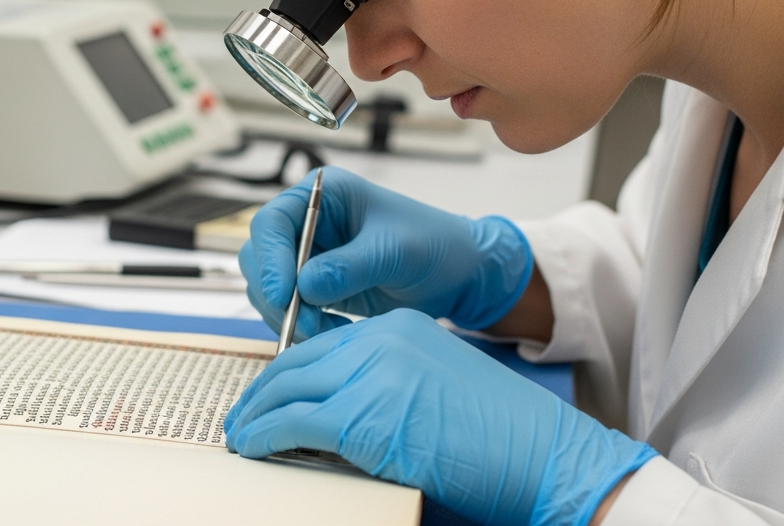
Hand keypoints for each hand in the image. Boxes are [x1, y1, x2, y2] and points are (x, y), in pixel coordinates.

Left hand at [225, 309, 655, 524]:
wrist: (544, 454)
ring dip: (254, 415)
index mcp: (400, 329)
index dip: (288, 372)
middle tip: (242, 416)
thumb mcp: (435, 389)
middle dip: (261, 392)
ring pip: (286, 389)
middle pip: (296, 361)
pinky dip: (263, 436)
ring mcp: (371, 374)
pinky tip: (252, 448)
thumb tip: (337, 416)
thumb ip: (387, 388)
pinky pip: (291, 422)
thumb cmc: (503, 437)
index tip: (268, 394)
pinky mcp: (363, 415)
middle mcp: (381, 340)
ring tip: (240, 436)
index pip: (324, 344)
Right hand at [240, 166, 532, 340]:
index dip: (270, 258)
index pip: (273, 222)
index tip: (283, 295)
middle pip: (261, 256)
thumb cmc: (435, 246)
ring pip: (269, 287)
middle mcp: (308, 222)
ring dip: (287, 315)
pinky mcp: (315, 286)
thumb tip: (303, 287)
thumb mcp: (394, 253)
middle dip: (275, 294)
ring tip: (325, 332)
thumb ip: (348, 267)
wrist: (459, 276)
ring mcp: (309, 255)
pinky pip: (289, 308)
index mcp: (323, 195)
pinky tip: (331, 333)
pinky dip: (301, 325)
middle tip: (304, 326)